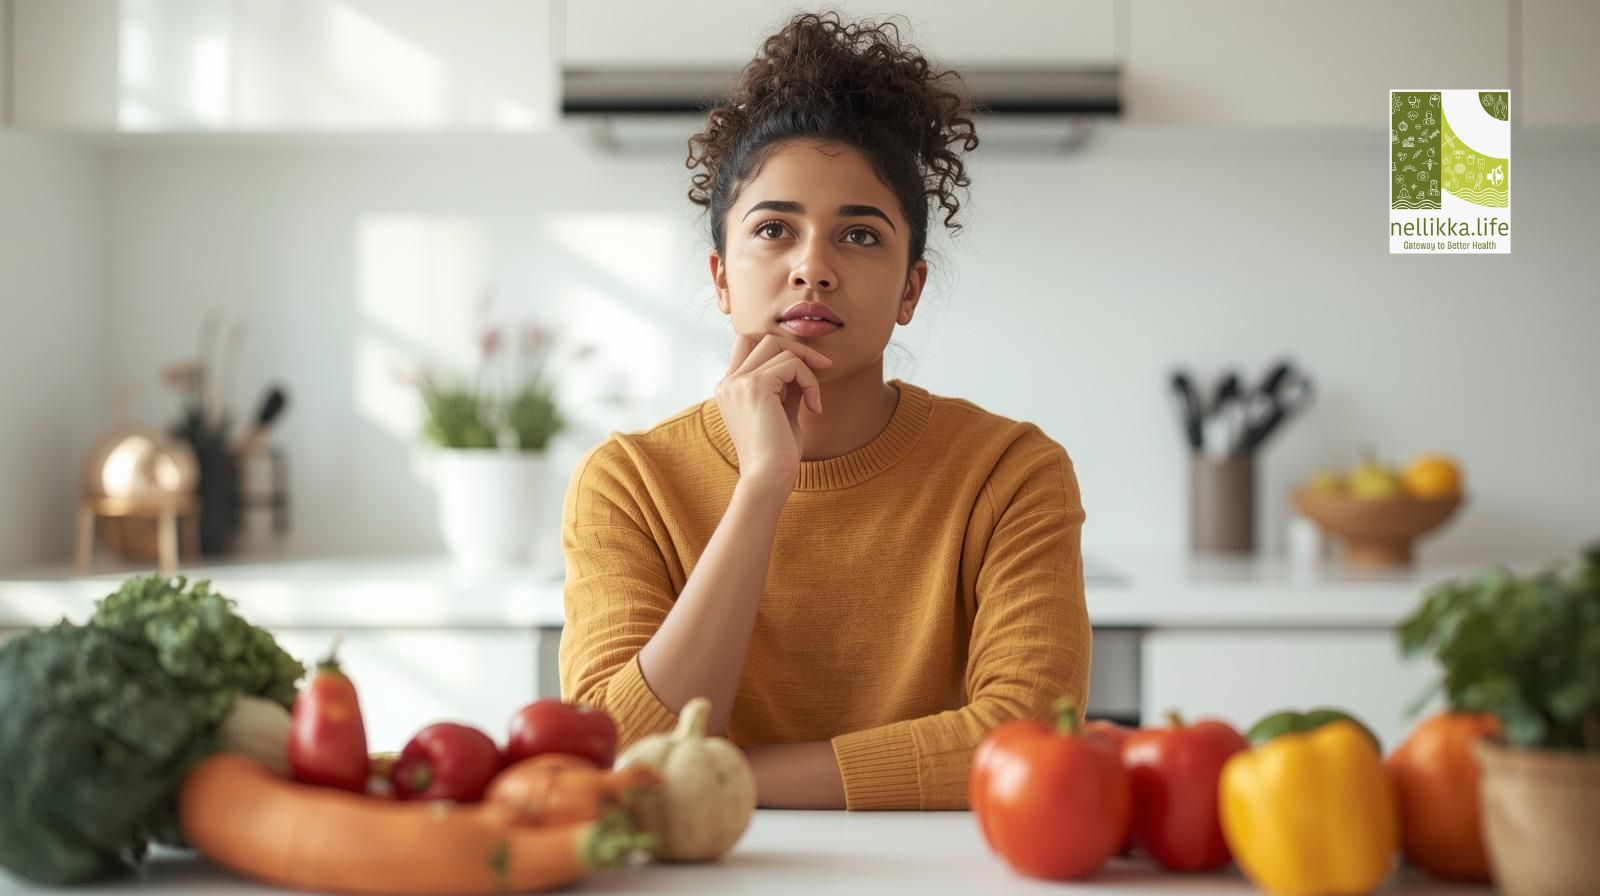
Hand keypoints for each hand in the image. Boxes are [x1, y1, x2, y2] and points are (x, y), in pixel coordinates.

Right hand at [715, 333, 833, 488]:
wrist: (768, 480)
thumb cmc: (777, 455)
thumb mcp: (782, 412)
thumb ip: (786, 387)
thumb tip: (803, 364)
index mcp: (729, 388)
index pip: (747, 344)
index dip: (779, 349)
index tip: (808, 369)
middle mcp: (728, 382)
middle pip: (761, 337)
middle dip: (796, 348)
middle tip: (823, 367)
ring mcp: (738, 382)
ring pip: (778, 346)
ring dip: (807, 367)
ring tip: (815, 399)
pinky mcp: (754, 386)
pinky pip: (792, 365)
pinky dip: (810, 382)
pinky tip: (814, 408)